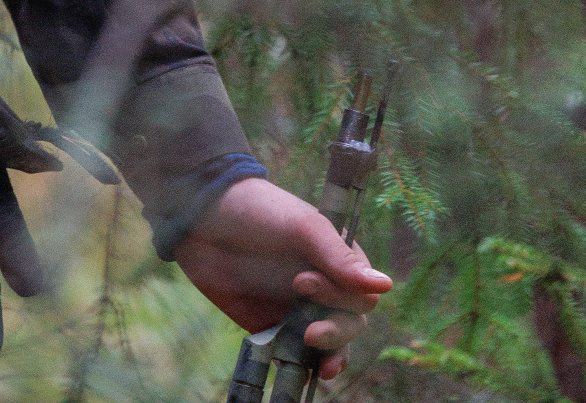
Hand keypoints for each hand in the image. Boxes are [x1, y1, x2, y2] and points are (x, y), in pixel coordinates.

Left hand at [173, 178, 391, 378]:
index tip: (303, 283)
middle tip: (307, 328)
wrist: (200, 217)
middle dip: (335, 331)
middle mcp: (324, 288)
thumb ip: (339, 258)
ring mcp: (299, 309)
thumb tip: (385, 286)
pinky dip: (303, 367)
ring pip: (330, 345)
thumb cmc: (258, 210)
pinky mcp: (272, 327)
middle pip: (350, 325)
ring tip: (323, 367)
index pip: (361, 294)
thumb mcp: (301, 227)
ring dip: (331, 357)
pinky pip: (295, 354)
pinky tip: (305, 374)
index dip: (341, 298)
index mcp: (338, 260)